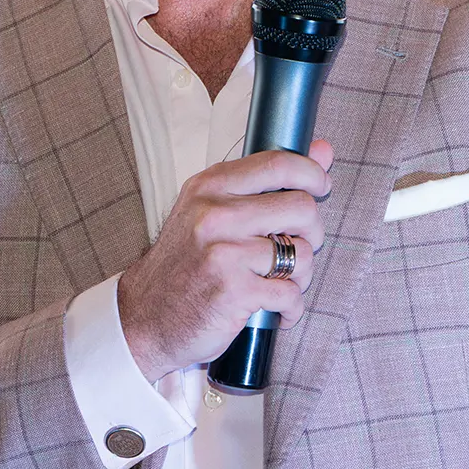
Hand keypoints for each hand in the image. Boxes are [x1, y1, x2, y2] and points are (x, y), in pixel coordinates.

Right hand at [117, 139, 333, 382]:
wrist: (145, 318)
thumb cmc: (184, 265)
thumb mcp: (212, 211)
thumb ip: (267, 182)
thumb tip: (323, 150)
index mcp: (210, 187)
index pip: (278, 164)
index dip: (312, 173)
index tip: (321, 185)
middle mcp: (215, 215)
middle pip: (301, 207)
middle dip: (312, 231)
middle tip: (297, 246)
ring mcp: (225, 253)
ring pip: (303, 253)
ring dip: (301, 275)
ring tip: (279, 282)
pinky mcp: (235, 291)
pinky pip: (291, 293)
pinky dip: (290, 307)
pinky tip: (274, 308)